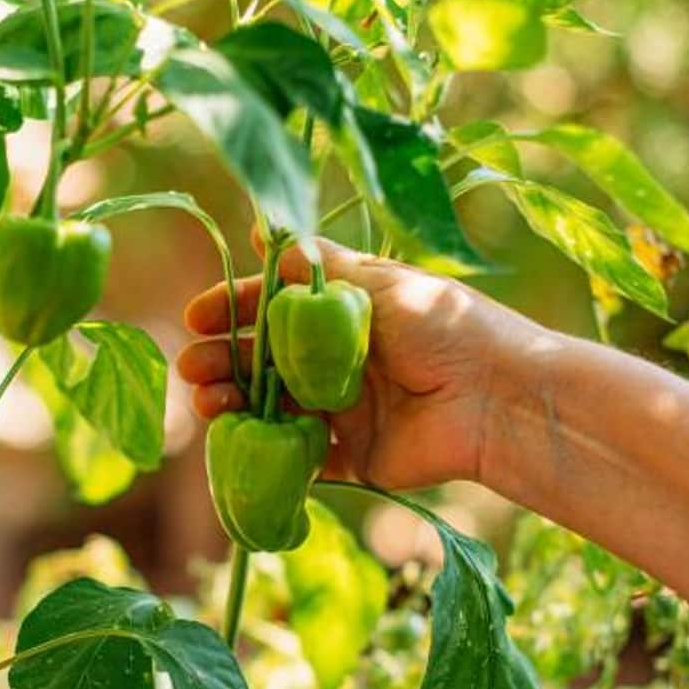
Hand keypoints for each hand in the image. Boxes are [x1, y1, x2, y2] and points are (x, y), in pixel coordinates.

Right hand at [179, 236, 534, 492]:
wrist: (495, 398)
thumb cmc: (445, 327)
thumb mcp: (375, 283)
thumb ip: (315, 267)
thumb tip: (256, 229)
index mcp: (346, 314)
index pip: (274, 309)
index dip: (233, 311)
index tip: (196, 317)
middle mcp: (340, 362)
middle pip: (265, 362)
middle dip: (224, 362)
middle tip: (193, 368)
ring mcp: (345, 412)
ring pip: (273, 410)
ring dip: (236, 405)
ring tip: (209, 404)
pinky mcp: (355, 458)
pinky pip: (301, 460)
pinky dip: (269, 454)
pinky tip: (241, 443)